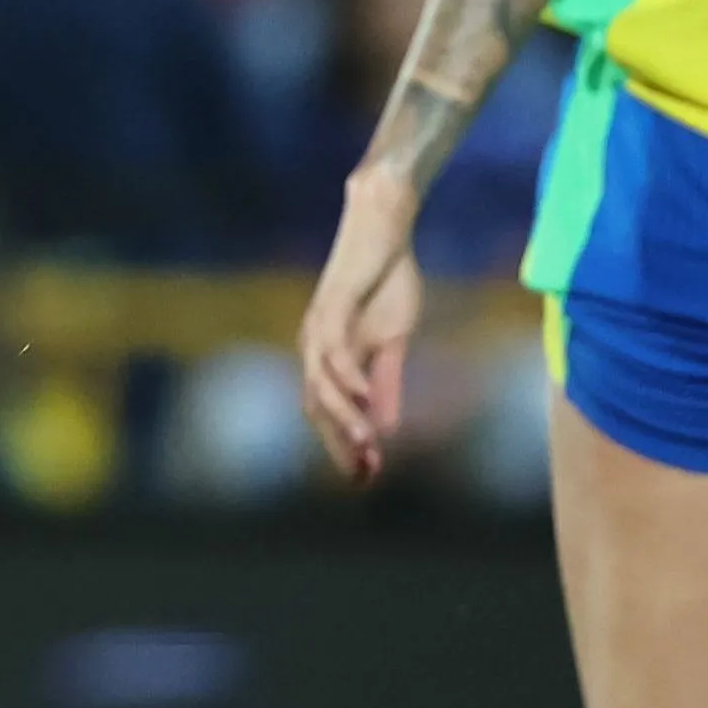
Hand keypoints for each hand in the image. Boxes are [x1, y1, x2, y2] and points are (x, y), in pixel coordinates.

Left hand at [296, 170, 428, 481]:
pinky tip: (364, 398)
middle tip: (365, 475)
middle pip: (317, 409)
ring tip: (369, 446)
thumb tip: (387, 429)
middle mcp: (315, 347)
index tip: (366, 478)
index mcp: (328, 358)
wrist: (385, 230)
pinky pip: (333, 350)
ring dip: (345, 418)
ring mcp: (319, 328)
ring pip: (321, 386)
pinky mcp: (331, 307)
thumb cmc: (387, 282)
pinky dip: (348, 377)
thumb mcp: (392, 343)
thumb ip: (386, 384)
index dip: (343, 446)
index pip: (328, 413)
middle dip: (339, 444)